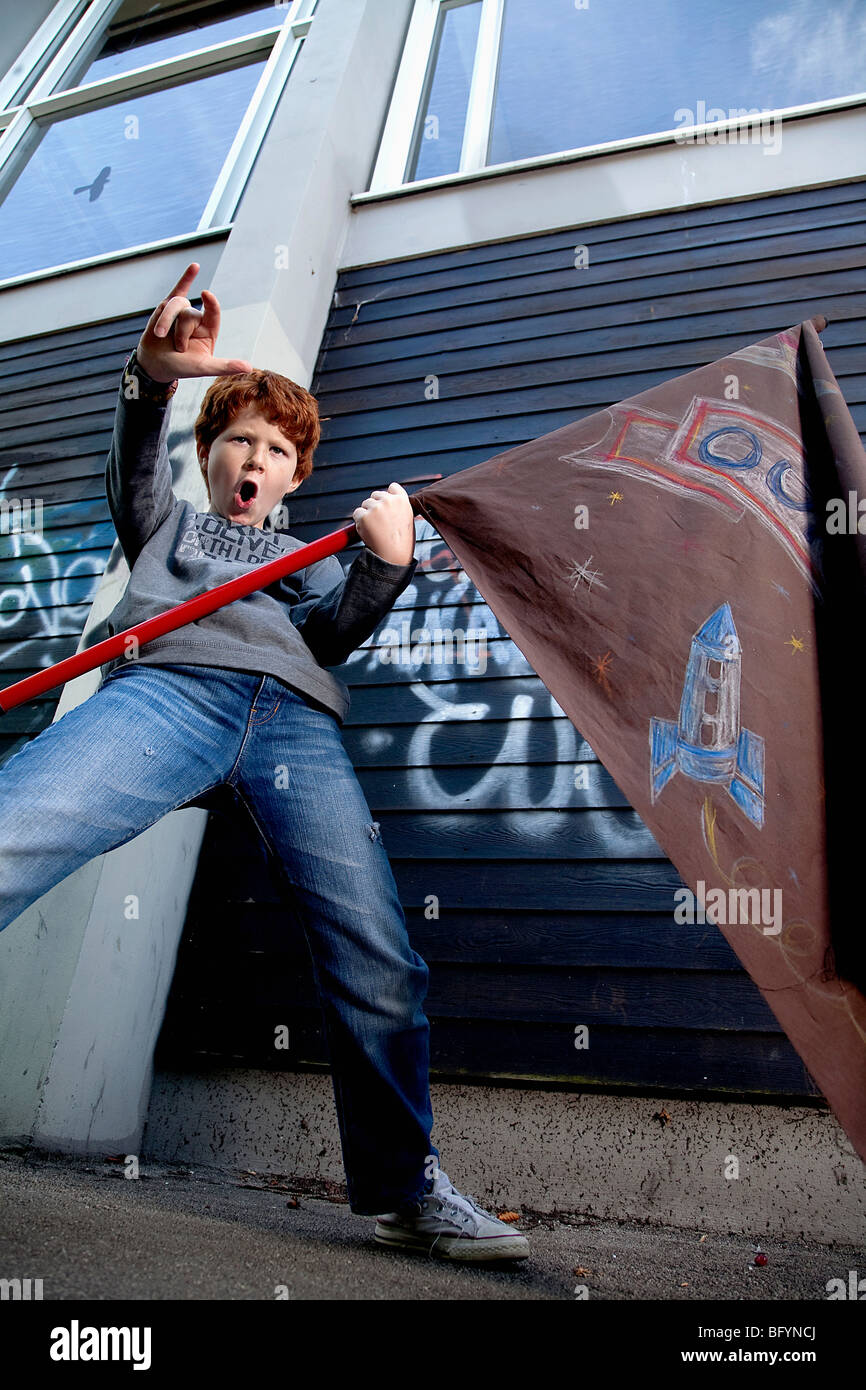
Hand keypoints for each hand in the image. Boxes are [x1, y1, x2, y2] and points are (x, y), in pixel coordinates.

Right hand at [135, 261, 253, 382]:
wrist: (155, 364)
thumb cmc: (180, 367)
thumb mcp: (203, 368)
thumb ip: (224, 366)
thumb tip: (249, 367)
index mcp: (209, 330)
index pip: (213, 313)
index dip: (211, 303)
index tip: (206, 294)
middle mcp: (198, 319)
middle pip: (190, 313)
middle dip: (180, 333)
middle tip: (178, 349)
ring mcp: (183, 312)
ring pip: (176, 304)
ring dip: (166, 321)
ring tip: (160, 335)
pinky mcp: (167, 307)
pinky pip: (178, 289)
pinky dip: (187, 277)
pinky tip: (196, 266)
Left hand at [353, 482, 415, 564]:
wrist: (394, 556)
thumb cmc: (401, 541)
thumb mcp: (407, 519)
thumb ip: (398, 507)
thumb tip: (386, 500)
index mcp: (402, 500)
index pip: (392, 487)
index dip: (388, 496)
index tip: (388, 506)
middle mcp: (389, 501)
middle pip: (375, 495)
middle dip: (375, 506)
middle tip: (381, 523)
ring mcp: (375, 508)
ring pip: (365, 504)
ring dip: (367, 514)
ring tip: (377, 529)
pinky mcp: (364, 516)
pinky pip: (357, 513)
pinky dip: (359, 522)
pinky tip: (369, 531)